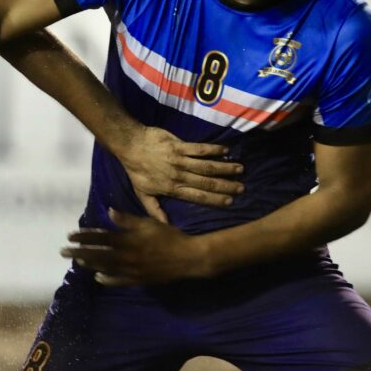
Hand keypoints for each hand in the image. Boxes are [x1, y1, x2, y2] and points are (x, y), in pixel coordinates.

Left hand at [60, 209, 212, 285]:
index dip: (83, 237)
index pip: (99, 238)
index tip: (69, 235)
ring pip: (104, 268)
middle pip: (97, 255)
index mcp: (127, 241)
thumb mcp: (148, 223)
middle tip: (63, 251)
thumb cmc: (169, 236)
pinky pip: (118, 281)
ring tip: (77, 261)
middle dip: (78, 252)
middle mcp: (126, 257)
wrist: (188, 258)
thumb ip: (126, 220)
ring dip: (89, 264)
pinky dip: (106, 279)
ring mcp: (131, 270)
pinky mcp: (138, 280)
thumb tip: (108, 211)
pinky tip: (97, 277)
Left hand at [119, 127, 243, 221]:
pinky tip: (226, 150)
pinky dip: (213, 149)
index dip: (214, 199)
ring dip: (224, 167)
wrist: (129, 145)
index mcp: (172, 188)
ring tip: (240, 169)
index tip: (230, 202)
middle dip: (225, 185)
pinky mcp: (179, 145)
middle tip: (242, 188)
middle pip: (206, 182)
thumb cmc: (136, 170)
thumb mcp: (142, 193)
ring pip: (206, 165)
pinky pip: (199, 148)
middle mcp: (178, 175)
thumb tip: (166, 224)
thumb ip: (155, 210)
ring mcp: (179, 160)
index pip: (197, 196)